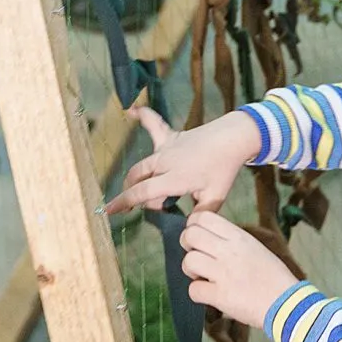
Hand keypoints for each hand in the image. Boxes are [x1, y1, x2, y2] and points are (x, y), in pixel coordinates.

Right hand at [107, 107, 259, 214]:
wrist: (233, 139)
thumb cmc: (224, 169)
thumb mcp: (215, 196)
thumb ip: (200, 215)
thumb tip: (189, 230)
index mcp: (175, 178)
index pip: (141, 193)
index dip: (123, 203)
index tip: (108, 211)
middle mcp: (165, 161)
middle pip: (138, 180)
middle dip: (137, 196)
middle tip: (157, 205)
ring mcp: (167, 147)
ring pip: (142, 165)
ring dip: (137, 179)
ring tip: (147, 190)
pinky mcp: (171, 137)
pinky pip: (154, 124)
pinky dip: (143, 116)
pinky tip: (130, 110)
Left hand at [178, 209, 296, 327]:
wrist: (287, 303)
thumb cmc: (273, 277)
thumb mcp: (255, 247)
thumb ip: (232, 240)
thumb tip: (208, 237)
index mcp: (239, 237)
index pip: (203, 217)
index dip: (193, 225)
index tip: (196, 236)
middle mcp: (229, 251)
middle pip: (190, 235)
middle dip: (187, 246)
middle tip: (197, 256)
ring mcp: (223, 273)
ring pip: (188, 261)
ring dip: (191, 271)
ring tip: (203, 276)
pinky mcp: (220, 296)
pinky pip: (193, 290)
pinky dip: (198, 293)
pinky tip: (209, 294)